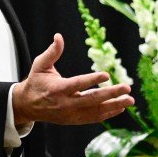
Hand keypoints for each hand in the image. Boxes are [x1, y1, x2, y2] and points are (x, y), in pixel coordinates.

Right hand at [12, 33, 132, 126]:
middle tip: (126, 88)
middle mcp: (66, 104)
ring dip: (114, 106)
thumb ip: (52, 52)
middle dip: (111, 94)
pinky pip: (94, 118)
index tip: (106, 75)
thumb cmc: (36, 83)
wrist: (28, 106)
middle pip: (91, 99)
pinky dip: (108, 114)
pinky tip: (120, 107)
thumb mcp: (40, 65)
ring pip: (96, 111)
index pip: (77, 84)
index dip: (92, 80)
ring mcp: (71, 114)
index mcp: (57, 89)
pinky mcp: (75, 120)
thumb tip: (59, 36)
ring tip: (130, 100)